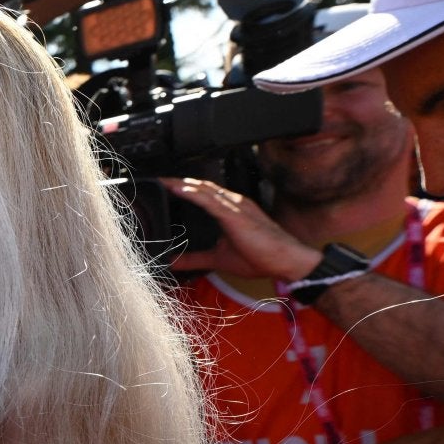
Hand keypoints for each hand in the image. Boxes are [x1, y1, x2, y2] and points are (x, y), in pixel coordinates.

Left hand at [164, 177, 321, 279]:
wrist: (287, 261)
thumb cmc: (261, 257)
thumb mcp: (218, 259)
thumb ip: (194, 258)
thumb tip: (172, 263)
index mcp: (230, 210)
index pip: (202, 194)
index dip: (183, 189)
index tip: (163, 188)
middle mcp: (233, 203)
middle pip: (201, 187)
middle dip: (178, 182)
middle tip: (157, 180)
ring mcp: (235, 206)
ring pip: (204, 190)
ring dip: (182, 184)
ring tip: (162, 181)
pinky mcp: (236, 214)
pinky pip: (211, 200)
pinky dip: (193, 194)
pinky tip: (179, 189)